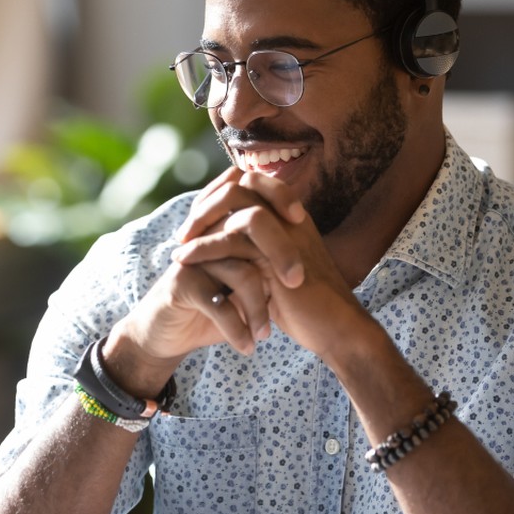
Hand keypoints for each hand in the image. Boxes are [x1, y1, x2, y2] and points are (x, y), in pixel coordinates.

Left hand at [171, 168, 371, 358]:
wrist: (335, 330)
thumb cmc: (306, 306)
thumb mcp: (276, 271)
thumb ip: (256, 251)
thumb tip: (224, 243)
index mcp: (291, 216)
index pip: (251, 183)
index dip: (219, 195)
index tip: (197, 221)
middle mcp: (289, 217)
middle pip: (241, 184)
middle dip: (206, 203)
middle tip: (184, 231)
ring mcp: (286, 232)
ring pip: (235, 204)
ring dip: (200, 221)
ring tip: (179, 245)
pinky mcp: (278, 255)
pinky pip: (232, 238)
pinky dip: (203, 247)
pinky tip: (184, 260)